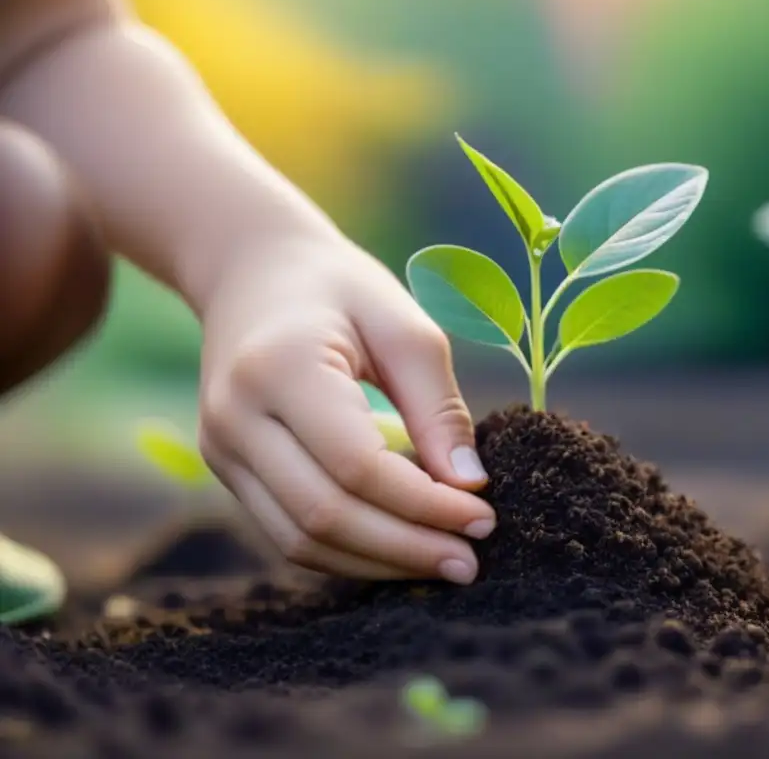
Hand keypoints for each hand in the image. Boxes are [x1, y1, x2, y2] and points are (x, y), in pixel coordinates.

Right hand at [196, 239, 495, 583]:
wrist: (251, 271)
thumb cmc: (339, 289)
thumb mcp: (402, 326)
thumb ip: (437, 406)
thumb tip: (470, 487)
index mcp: (278, 368)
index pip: (356, 466)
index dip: (424, 506)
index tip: (484, 519)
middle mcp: (235, 418)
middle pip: (325, 515)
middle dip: (405, 547)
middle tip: (471, 561)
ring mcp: (220, 450)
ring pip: (301, 540)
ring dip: (378, 562)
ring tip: (442, 561)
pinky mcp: (226, 469)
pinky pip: (287, 533)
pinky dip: (348, 551)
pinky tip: (398, 548)